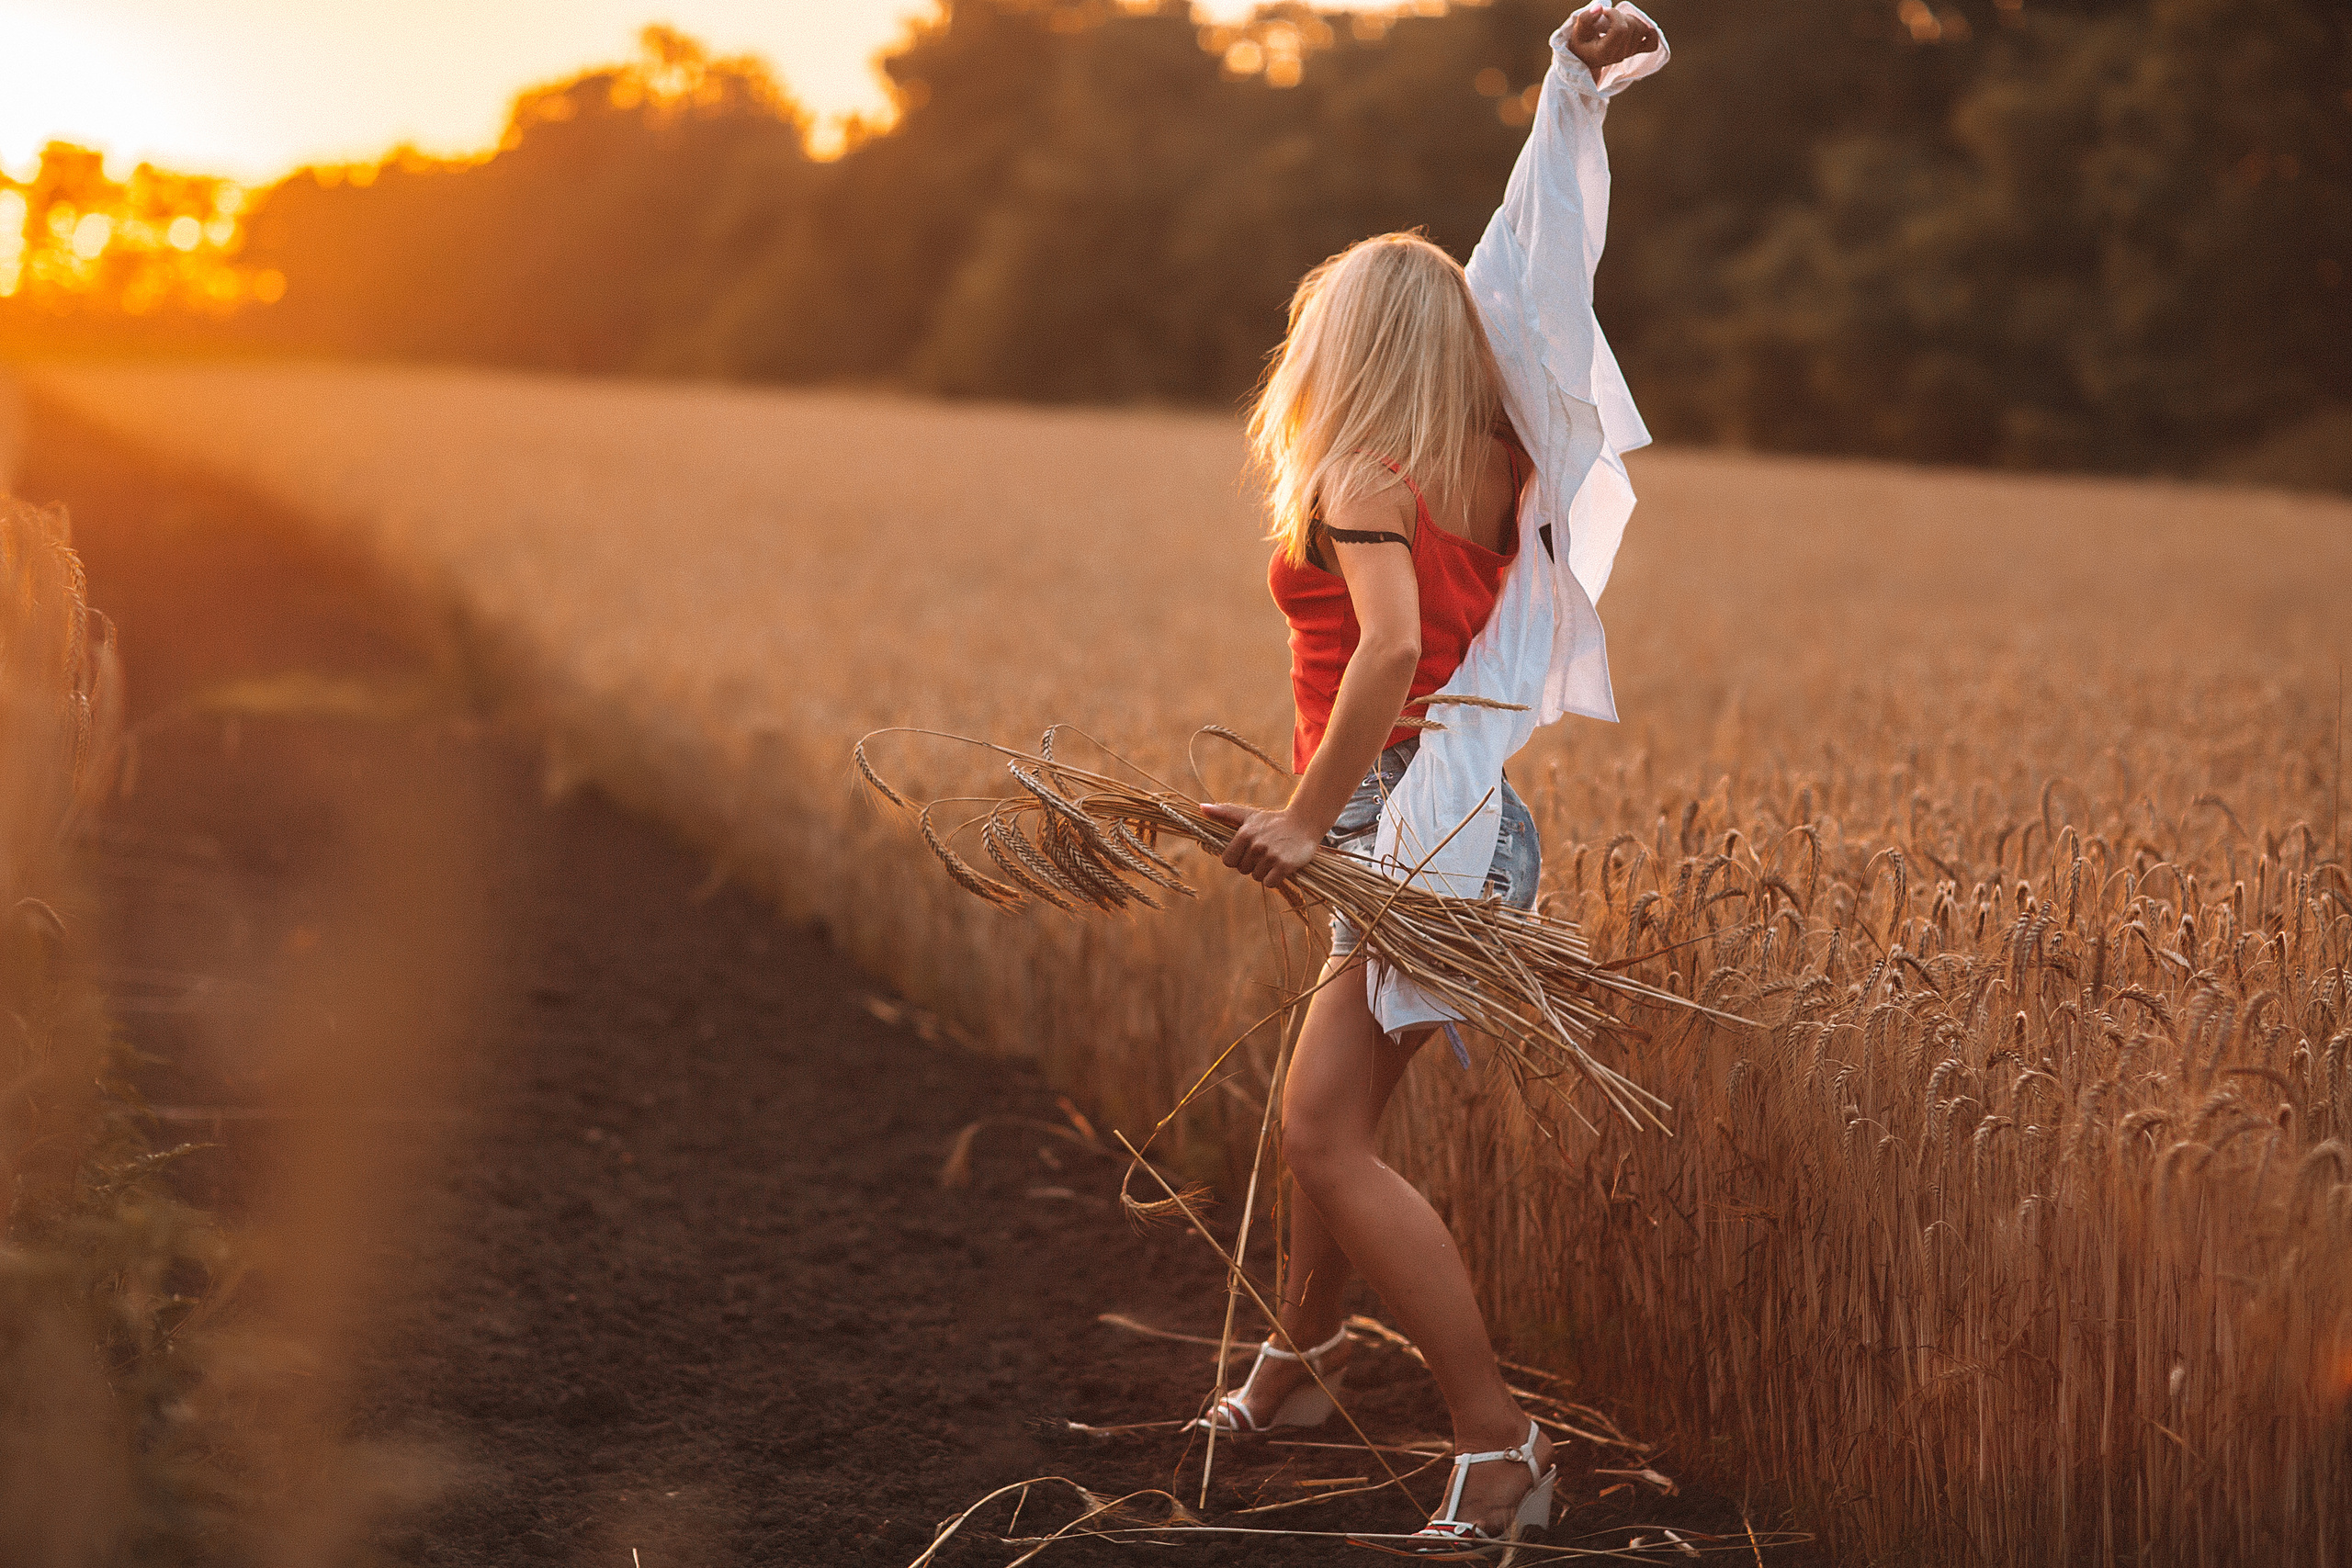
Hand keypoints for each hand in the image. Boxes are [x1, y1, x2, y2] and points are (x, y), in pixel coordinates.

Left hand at [1201, 803, 1322, 888]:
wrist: (1304, 823)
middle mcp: (1256, 844)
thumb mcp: (1248, 815)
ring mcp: (1271, 855)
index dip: (1237, 859)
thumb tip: (1200, 807)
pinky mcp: (1285, 865)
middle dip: (1252, 865)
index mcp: (1244, 833)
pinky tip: (1281, 865)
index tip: (1248, 852)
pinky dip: (1274, 878)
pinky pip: (1270, 883)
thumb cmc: (1272, 821)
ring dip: (1264, 871)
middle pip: (1243, 870)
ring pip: (1257, 877)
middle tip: (1265, 852)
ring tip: (1274, 856)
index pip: (1228, 861)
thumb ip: (1224, 812)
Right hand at [1566, 4, 1659, 74]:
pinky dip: (1650, 33)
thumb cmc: (1581, 43)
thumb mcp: (1577, 31)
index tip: (1603, 12)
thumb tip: (1600, 7)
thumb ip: (1586, 18)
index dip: (1614, 14)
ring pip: (1641, 29)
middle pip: (1632, 27)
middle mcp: (1619, 55)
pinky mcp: (1634, 51)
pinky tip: (1644, 27)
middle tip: (1607, 17)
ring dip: (1630, 19)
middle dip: (1620, 15)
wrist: (1584, 57)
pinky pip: (1652, 44)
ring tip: (1616, 22)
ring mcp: (1628, 54)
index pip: (1620, 29)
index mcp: (1605, 52)